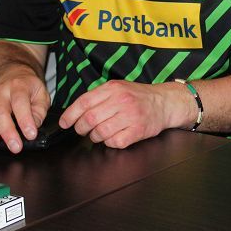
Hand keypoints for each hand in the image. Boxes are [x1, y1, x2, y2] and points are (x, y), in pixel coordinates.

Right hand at [0, 68, 50, 152]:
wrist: (14, 74)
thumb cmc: (28, 87)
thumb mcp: (42, 94)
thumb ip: (40, 110)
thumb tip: (34, 125)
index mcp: (19, 86)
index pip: (20, 103)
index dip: (25, 120)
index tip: (31, 135)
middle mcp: (2, 91)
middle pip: (0, 110)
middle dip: (7, 130)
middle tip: (15, 146)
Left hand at [58, 79, 192, 148]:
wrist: (165, 102)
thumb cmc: (139, 97)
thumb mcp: (119, 88)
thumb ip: (99, 96)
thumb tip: (75, 111)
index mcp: (113, 88)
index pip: (84, 102)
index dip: (70, 114)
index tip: (65, 123)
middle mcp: (121, 101)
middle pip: (89, 119)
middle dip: (81, 128)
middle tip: (82, 130)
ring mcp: (130, 116)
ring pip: (100, 133)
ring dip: (95, 136)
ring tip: (100, 133)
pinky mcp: (137, 131)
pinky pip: (115, 142)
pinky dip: (110, 142)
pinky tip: (114, 136)